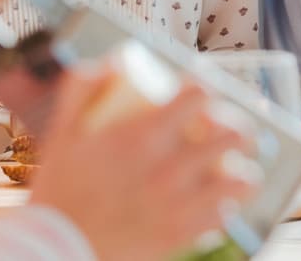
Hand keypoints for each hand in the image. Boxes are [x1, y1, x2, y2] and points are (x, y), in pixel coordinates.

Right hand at [27, 67, 258, 260]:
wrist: (58, 249)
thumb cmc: (60, 187)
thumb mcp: (63, 129)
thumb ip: (83, 85)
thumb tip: (116, 59)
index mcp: (144, 136)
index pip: (200, 95)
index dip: (203, 87)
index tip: (196, 93)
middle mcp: (171, 168)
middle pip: (234, 133)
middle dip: (234, 124)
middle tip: (223, 128)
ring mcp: (181, 204)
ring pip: (242, 179)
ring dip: (239, 167)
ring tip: (229, 164)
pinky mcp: (183, 233)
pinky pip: (225, 214)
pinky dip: (223, 203)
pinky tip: (213, 197)